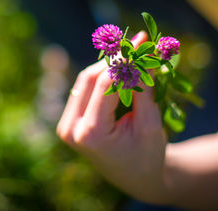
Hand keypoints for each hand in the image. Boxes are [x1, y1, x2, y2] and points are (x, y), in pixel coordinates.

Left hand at [57, 32, 168, 202]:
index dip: (125, 60)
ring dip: (109, 64)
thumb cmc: (148, 155)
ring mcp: (67, 124)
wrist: (136, 177)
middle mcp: (72, 128)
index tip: (144, 42)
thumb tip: (146, 51)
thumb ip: (144, 87)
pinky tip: (121, 65)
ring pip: (86, 79)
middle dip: (116, 58)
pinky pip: (85, 88)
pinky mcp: (70, 119)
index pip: (105, 84)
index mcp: (90, 134)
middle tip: (140, 40)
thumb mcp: (150, 123)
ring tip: (133, 51)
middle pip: (90, 77)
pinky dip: (104, 75)